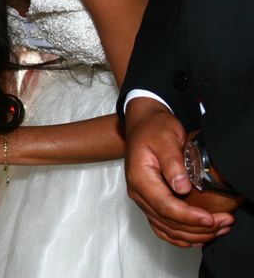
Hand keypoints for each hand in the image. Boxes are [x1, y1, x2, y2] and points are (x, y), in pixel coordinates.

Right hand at [124, 98, 233, 246]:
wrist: (143, 126)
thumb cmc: (154, 129)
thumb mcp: (165, 138)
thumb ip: (172, 162)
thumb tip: (181, 187)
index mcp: (139, 178)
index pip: (164, 206)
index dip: (188, 216)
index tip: (210, 218)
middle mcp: (138, 192)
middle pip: (167, 221)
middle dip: (197, 227)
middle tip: (224, 222)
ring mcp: (143, 199)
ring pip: (166, 228)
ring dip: (193, 234)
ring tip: (219, 228)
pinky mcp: (150, 201)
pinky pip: (162, 227)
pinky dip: (180, 236)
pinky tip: (199, 235)